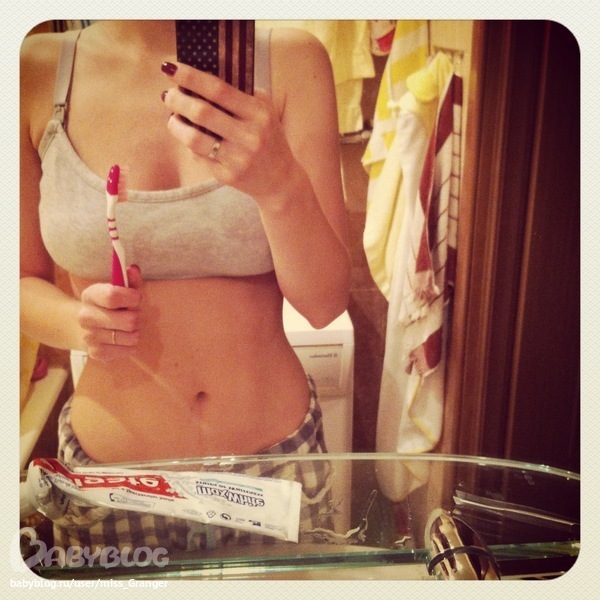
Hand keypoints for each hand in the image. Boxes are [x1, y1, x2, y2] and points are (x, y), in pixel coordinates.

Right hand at [77, 265, 142, 361]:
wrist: (84, 328)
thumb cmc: (109, 306)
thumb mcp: (118, 289)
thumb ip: (129, 280)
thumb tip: (133, 269)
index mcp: (90, 295)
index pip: (113, 296)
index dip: (132, 297)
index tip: (136, 298)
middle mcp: (85, 316)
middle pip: (128, 320)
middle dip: (136, 317)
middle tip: (131, 316)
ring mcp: (89, 337)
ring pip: (131, 337)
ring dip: (134, 333)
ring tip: (126, 329)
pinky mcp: (96, 353)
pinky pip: (128, 350)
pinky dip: (130, 346)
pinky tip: (123, 340)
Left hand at [161, 61, 297, 201]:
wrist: (280, 179)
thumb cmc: (268, 137)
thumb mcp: (264, 110)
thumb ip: (239, 92)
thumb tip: (200, 74)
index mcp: (259, 113)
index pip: (219, 90)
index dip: (191, 77)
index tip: (171, 69)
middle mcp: (250, 136)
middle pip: (202, 113)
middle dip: (178, 100)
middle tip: (168, 95)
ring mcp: (239, 159)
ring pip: (195, 139)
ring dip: (176, 125)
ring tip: (172, 118)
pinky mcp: (228, 176)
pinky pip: (199, 157)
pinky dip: (189, 145)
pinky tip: (189, 138)